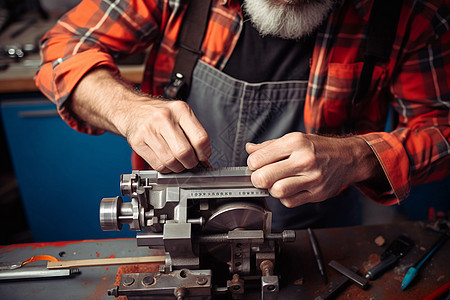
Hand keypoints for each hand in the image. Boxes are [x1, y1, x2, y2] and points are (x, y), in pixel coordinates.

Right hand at [70, 68, 210, 172]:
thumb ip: (194, 134)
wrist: (132, 109)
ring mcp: (149, 129)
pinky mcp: (137, 142)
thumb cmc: (159, 114)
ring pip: (171, 161)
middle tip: (190, 161)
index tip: (203, 157)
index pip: (200, 138)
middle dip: (190, 163)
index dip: (204, 153)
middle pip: (185, 153)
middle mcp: (164, 118)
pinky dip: (165, 168)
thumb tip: (205, 159)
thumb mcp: (180, 115)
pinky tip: (165, 160)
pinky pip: (158, 165)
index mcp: (180, 110)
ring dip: (178, 167)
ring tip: (177, 161)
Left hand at [246, 132, 376, 206]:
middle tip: (261, 177)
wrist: (348, 157)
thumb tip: (249, 149)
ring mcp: (312, 178)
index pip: (258, 159)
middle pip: (265, 177)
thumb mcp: (294, 139)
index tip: (256, 165)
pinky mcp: (317, 194)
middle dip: (258, 179)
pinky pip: (290, 202)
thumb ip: (269, 145)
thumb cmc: (319, 148)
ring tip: (277, 182)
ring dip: (272, 189)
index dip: (253, 164)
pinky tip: (290, 189)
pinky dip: (285, 198)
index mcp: (295, 142)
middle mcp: (304, 160)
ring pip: (277, 191)